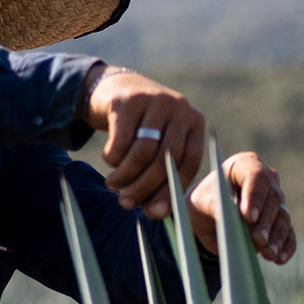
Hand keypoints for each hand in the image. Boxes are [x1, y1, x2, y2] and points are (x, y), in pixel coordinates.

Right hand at [84, 66, 205, 219]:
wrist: (115, 89)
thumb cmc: (140, 128)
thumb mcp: (158, 146)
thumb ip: (161, 177)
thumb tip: (156, 215)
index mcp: (194, 123)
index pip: (189, 164)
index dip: (171, 192)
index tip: (153, 213)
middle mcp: (180, 109)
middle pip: (165, 160)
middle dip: (144, 188)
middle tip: (125, 203)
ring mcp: (155, 101)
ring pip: (142, 152)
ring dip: (125, 175)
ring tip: (112, 185)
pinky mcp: (129, 100)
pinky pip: (121, 141)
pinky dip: (113, 158)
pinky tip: (109, 160)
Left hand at [186, 152, 295, 264]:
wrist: (205, 221)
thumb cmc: (203, 202)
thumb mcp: (202, 201)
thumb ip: (218, 205)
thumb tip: (234, 219)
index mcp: (246, 166)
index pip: (257, 176)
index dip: (255, 196)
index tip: (248, 216)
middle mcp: (266, 181)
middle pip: (273, 199)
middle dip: (266, 221)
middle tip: (258, 239)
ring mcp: (275, 202)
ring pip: (283, 218)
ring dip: (277, 237)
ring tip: (269, 253)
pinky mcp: (278, 223)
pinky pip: (288, 234)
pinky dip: (286, 246)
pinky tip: (279, 258)